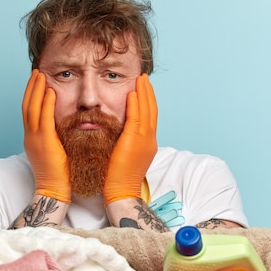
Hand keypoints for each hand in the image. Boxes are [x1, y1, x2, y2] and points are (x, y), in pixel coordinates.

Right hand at [22, 70, 70, 202]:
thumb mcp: (54, 151)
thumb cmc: (59, 175)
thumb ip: (56, 136)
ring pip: (32, 108)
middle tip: (36, 71)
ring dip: (36, 89)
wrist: (53, 191)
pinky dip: (45, 103)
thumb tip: (64, 125)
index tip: (37, 80)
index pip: (29, 110)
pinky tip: (50, 91)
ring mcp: (35, 138)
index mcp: (32, 138)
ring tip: (41, 75)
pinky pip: (43, 118)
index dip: (31, 94)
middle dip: (31, 86)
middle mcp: (30, 135)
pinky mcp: (44, 142)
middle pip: (26, 104)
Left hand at [103, 74, 157, 204]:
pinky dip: (136, 104)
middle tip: (144, 78)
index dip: (148, 100)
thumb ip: (126, 140)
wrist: (121, 192)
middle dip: (148, 92)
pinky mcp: (135, 142)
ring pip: (147, 110)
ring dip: (143, 92)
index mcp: (148, 143)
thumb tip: (119, 130)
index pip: (150, 116)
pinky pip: (137, 118)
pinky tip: (132, 93)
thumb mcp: (125, 154)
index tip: (143, 87)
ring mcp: (145, 140)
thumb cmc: (118, 177)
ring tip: (140, 79)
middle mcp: (150, 139)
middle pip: (152, 109)